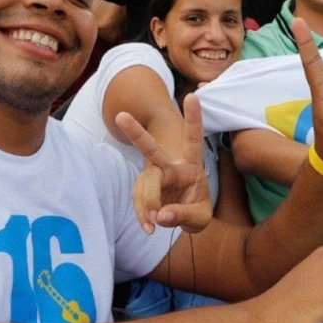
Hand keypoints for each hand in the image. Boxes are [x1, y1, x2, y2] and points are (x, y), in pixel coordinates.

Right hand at [116, 94, 212, 233]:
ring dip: (147, 203)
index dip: (193, 118)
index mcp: (191, 164)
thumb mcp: (200, 217)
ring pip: (145, 183)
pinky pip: (138, 199)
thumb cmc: (196, 208)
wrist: (182, 215)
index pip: (193, 138)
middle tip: (121, 116)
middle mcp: (170, 165)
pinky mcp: (144, 188)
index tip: (192, 95)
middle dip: (137, 133)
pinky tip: (148, 227)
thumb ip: (184, 215)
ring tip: (153, 224)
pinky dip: (141, 214)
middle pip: (152, 150)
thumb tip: (160, 215)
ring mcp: (154, 176)